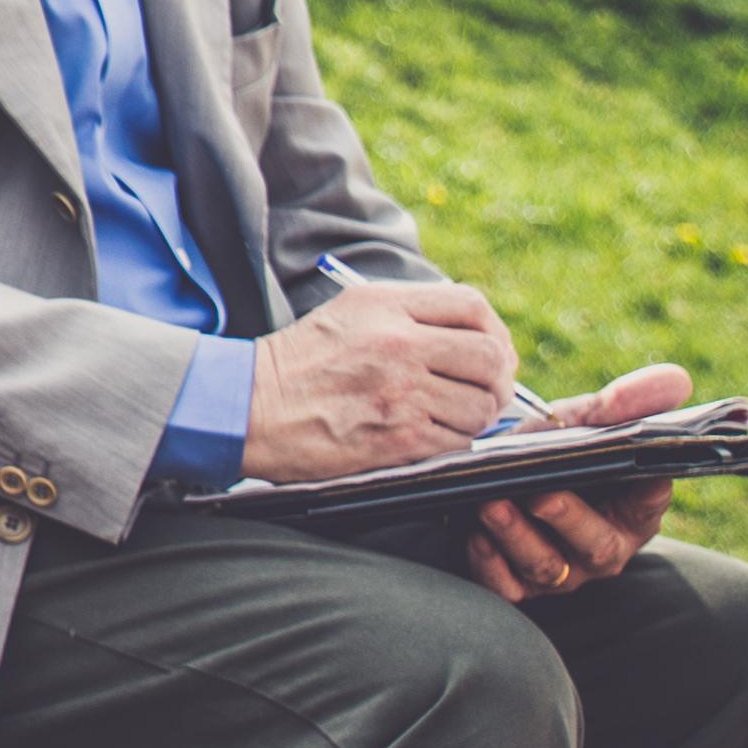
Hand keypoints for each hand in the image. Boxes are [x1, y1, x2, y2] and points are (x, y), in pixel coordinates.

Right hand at [240, 276, 519, 479]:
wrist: (249, 408)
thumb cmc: (299, 363)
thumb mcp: (348, 313)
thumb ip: (408, 314)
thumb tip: (473, 336)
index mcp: (385, 306)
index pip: (472, 306)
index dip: (494, 330)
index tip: (490, 350)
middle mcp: (398, 343)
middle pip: (490, 356)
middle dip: (498, 378)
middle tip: (485, 390)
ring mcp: (401, 391)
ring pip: (482, 405)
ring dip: (475, 415)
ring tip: (449, 415)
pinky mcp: (400, 436)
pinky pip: (458, 440)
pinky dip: (452, 442)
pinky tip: (426, 435)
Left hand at [464, 362, 686, 604]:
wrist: (491, 474)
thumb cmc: (551, 450)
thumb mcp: (581, 423)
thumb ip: (621, 404)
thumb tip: (678, 378)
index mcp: (632, 510)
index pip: (650, 503)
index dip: (648, 493)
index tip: (642, 478)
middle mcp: (602, 548)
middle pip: (597, 545)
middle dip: (570, 519)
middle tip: (542, 494)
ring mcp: (561, 572)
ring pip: (546, 566)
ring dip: (518, 536)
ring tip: (490, 504)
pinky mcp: (516, 585)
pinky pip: (505, 587)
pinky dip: (489, 564)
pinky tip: (473, 537)